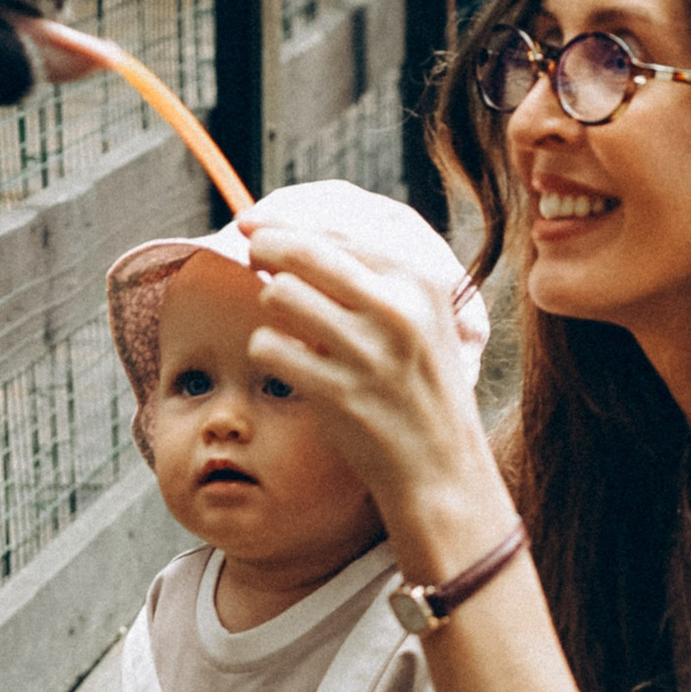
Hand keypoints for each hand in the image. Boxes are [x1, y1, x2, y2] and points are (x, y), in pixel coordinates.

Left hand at [240, 224, 515, 565]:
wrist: (440, 466)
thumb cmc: (418, 384)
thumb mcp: (418, 316)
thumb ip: (367, 274)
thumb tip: (285, 233)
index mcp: (419, 280)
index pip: (335, 232)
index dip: (282, 225)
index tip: (252, 225)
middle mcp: (397, 310)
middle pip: (300, 253)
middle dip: (262, 247)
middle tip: (250, 254)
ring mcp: (367, 352)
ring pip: (277, 295)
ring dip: (269, 308)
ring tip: (287, 325)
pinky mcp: (338, 393)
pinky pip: (268, 347)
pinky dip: (268, 351)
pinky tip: (289, 363)